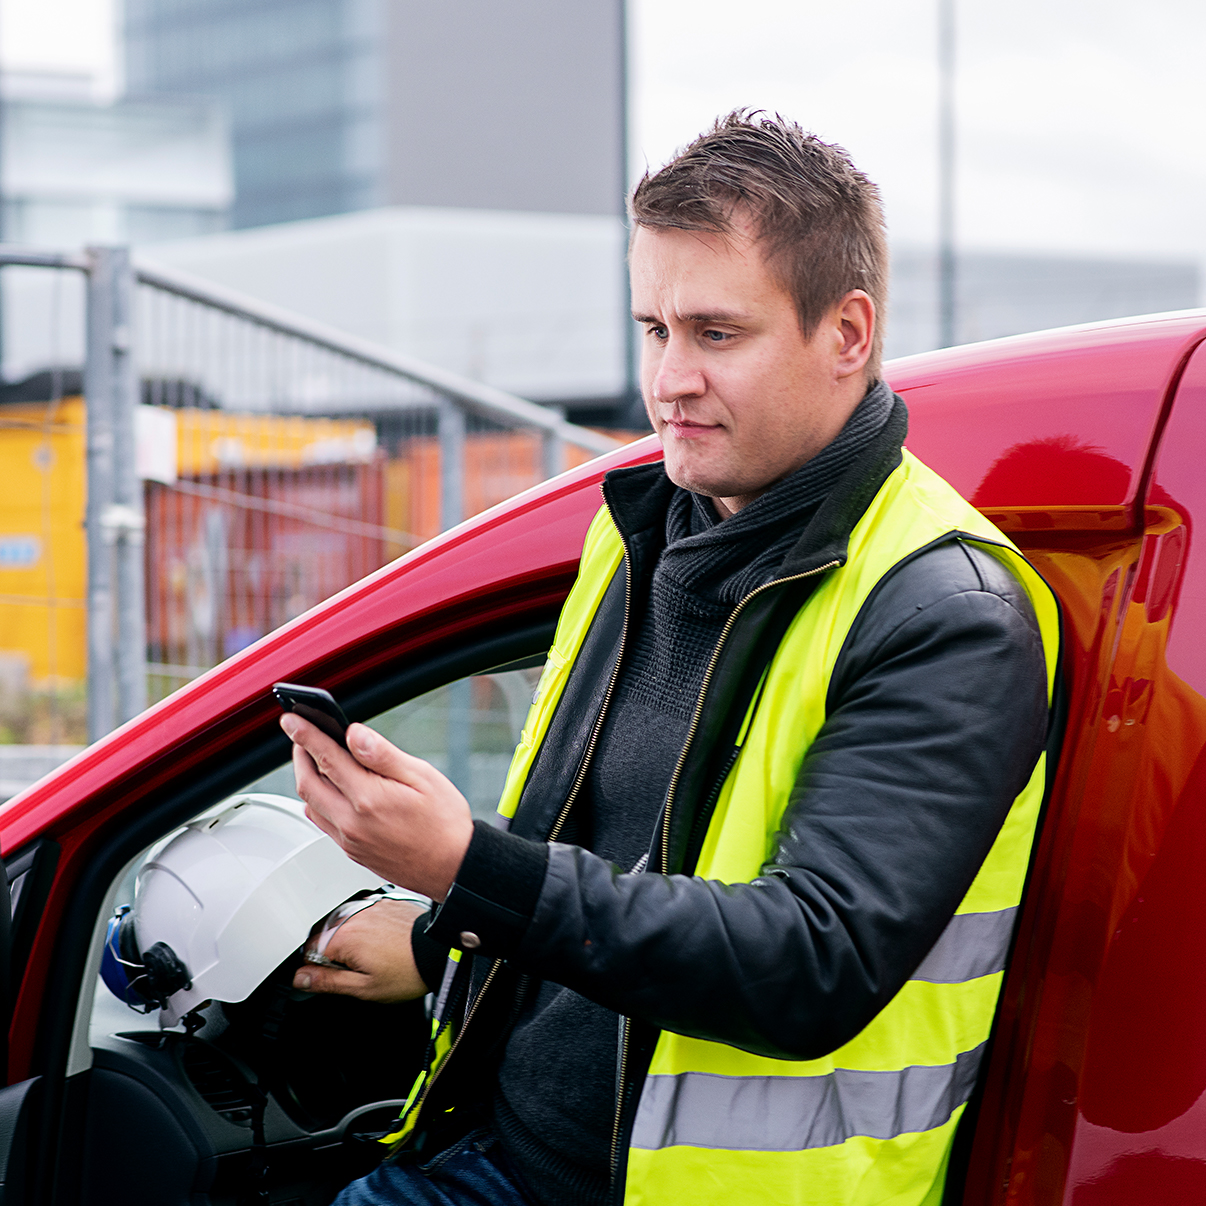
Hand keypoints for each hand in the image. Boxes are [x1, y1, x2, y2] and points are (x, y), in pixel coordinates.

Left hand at [281, 714, 473, 901]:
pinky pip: (322, 822)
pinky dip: (316, 800)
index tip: (292, 719)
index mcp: (369, 799)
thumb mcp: (422, 777)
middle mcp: (352, 822)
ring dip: (307, 777)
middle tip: (301, 734)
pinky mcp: (352, 852)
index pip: (326, 758)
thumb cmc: (445, 823)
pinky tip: (329, 790)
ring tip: (314, 758)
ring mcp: (349, 840)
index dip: (306, 734)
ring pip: (310, 804)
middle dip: (300, 753)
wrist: (453, 868)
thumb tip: (354, 734)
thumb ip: (382, 755)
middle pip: (308, 782)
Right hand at [293, 900, 429, 1000]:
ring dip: (351, 940)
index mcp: (343, 936)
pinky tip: (383, 944)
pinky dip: (368, 929)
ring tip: (374, 957)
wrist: (439, 951)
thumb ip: (327, 982)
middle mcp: (353, 915)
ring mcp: (370, 907)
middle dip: (335, 953)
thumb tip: (301, 979)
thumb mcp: (363, 987)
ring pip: (346, 925)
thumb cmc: (407, 970)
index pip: (309, 950)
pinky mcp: (385, 903)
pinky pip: (365, 916)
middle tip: (357, 970)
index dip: (318, 968)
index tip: (331, 978)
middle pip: (327, 936)